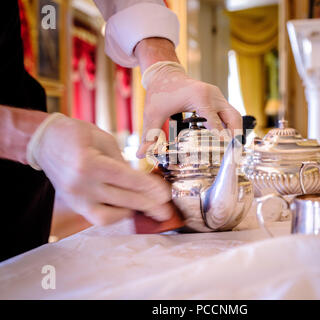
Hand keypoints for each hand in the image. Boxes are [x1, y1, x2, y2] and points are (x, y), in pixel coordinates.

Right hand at [30, 114, 175, 225]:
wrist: (45, 140)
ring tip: (148, 208)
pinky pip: (98, 218)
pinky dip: (116, 215)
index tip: (166, 194)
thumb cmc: (76, 134)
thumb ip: (123, 163)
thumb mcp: (104, 140)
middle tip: (166, 210)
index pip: (127, 180)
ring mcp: (75, 198)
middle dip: (148, 205)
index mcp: (89, 164)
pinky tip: (128, 209)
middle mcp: (80, 185)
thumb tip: (143, 181)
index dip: (149, 188)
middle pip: (122, 200)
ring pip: (109, 216)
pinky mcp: (73, 204)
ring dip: (132, 212)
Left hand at [134, 39, 241, 157]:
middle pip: (233, 118)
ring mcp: (217, 95)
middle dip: (236, 136)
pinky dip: (231, 126)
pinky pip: (229, 113)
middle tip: (236, 155)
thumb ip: (149, 136)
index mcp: (199, 98)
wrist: (164, 74)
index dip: (221, 140)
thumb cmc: (159, 93)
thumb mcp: (152, 115)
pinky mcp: (217, 98)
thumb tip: (141, 155)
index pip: (215, 123)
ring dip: (236, 132)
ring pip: (234, 115)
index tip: (226, 155)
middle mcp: (213, 95)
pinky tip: (228, 141)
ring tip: (235, 151)